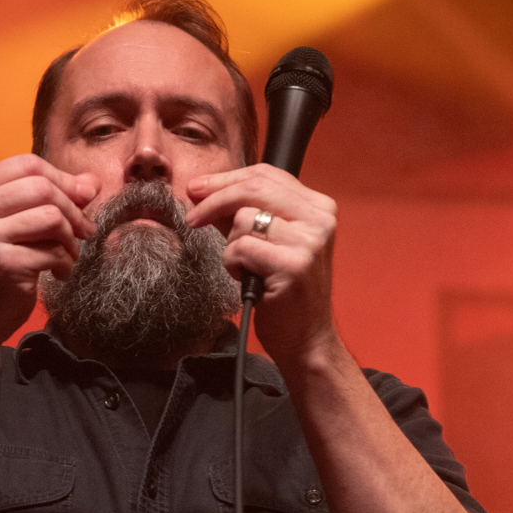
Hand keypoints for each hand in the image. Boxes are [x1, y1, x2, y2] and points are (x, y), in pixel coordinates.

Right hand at [0, 154, 97, 348]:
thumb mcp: (6, 225)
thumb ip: (43, 198)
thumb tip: (91, 182)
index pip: (26, 164)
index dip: (62, 178)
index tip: (82, 197)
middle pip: (41, 187)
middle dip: (73, 208)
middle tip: (84, 230)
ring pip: (51, 217)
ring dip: (70, 238)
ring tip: (68, 254)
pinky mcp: (3, 265)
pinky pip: (53, 251)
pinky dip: (65, 263)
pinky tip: (58, 273)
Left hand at [185, 164, 337, 362]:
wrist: (306, 338)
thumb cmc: (283, 291)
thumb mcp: (267, 243)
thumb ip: (241, 214)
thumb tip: (202, 190)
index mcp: (318, 207)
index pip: (266, 174)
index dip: (225, 179)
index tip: (197, 189)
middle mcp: (320, 219)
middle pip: (254, 188)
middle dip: (214, 199)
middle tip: (192, 216)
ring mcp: (309, 241)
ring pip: (245, 219)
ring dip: (230, 244)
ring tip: (243, 265)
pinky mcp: (293, 265)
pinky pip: (241, 247)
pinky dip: (233, 263)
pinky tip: (246, 278)